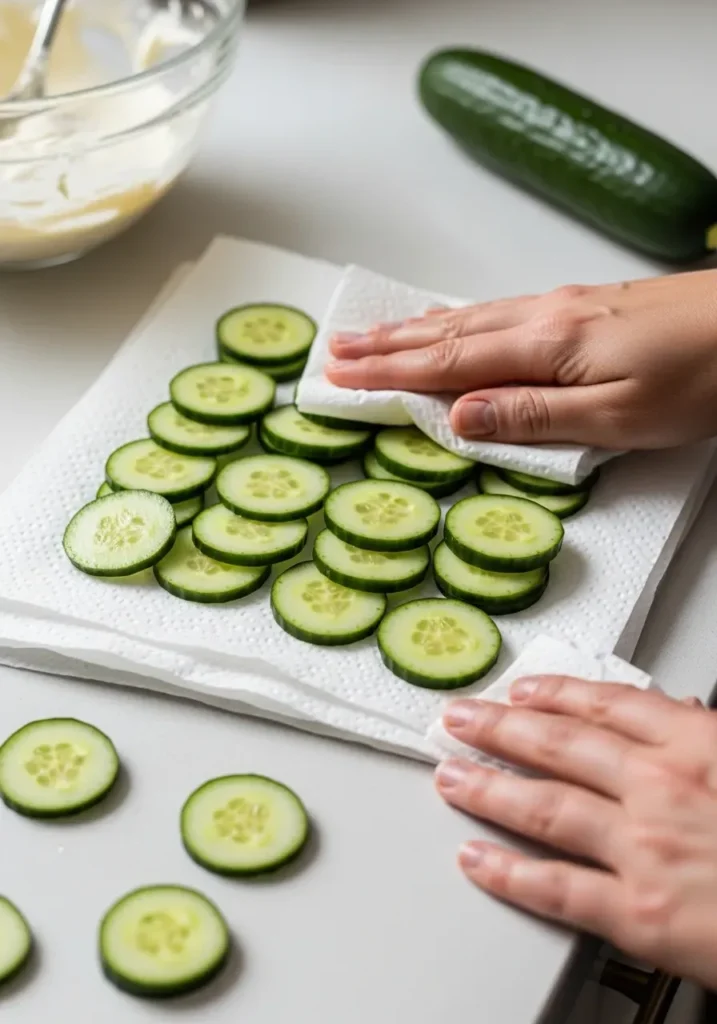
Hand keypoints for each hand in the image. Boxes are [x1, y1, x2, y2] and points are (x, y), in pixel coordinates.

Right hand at [325, 270, 716, 448]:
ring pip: (469, 317)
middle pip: (446, 332)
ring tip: (375, 334)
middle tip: (336, 351)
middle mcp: (545, 317)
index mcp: (545, 346)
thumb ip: (534, 416)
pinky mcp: (583, 307)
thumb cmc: (703, 374)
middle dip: (386, 344)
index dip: (388, 372)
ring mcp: (563, 306)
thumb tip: (458, 417)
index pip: (446, 362)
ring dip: (415, 329)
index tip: (338, 376)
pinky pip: (497, 312)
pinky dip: (457, 319)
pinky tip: (454, 321)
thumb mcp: (619, 417)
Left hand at [434, 679, 716, 988]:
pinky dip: (507, 873)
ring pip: (544, 806)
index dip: (552, 694)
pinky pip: (557, 888)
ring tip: (451, 774)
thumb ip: (707, 738)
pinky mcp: (639, 914)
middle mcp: (661, 788)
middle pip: (559, 744)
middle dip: (499, 728)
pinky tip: (475, 859)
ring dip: (488, 787)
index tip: (519, 691)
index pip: (606, 704)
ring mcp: (644, 849)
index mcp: (698, 747)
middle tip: (460, 720)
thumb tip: (680, 716)